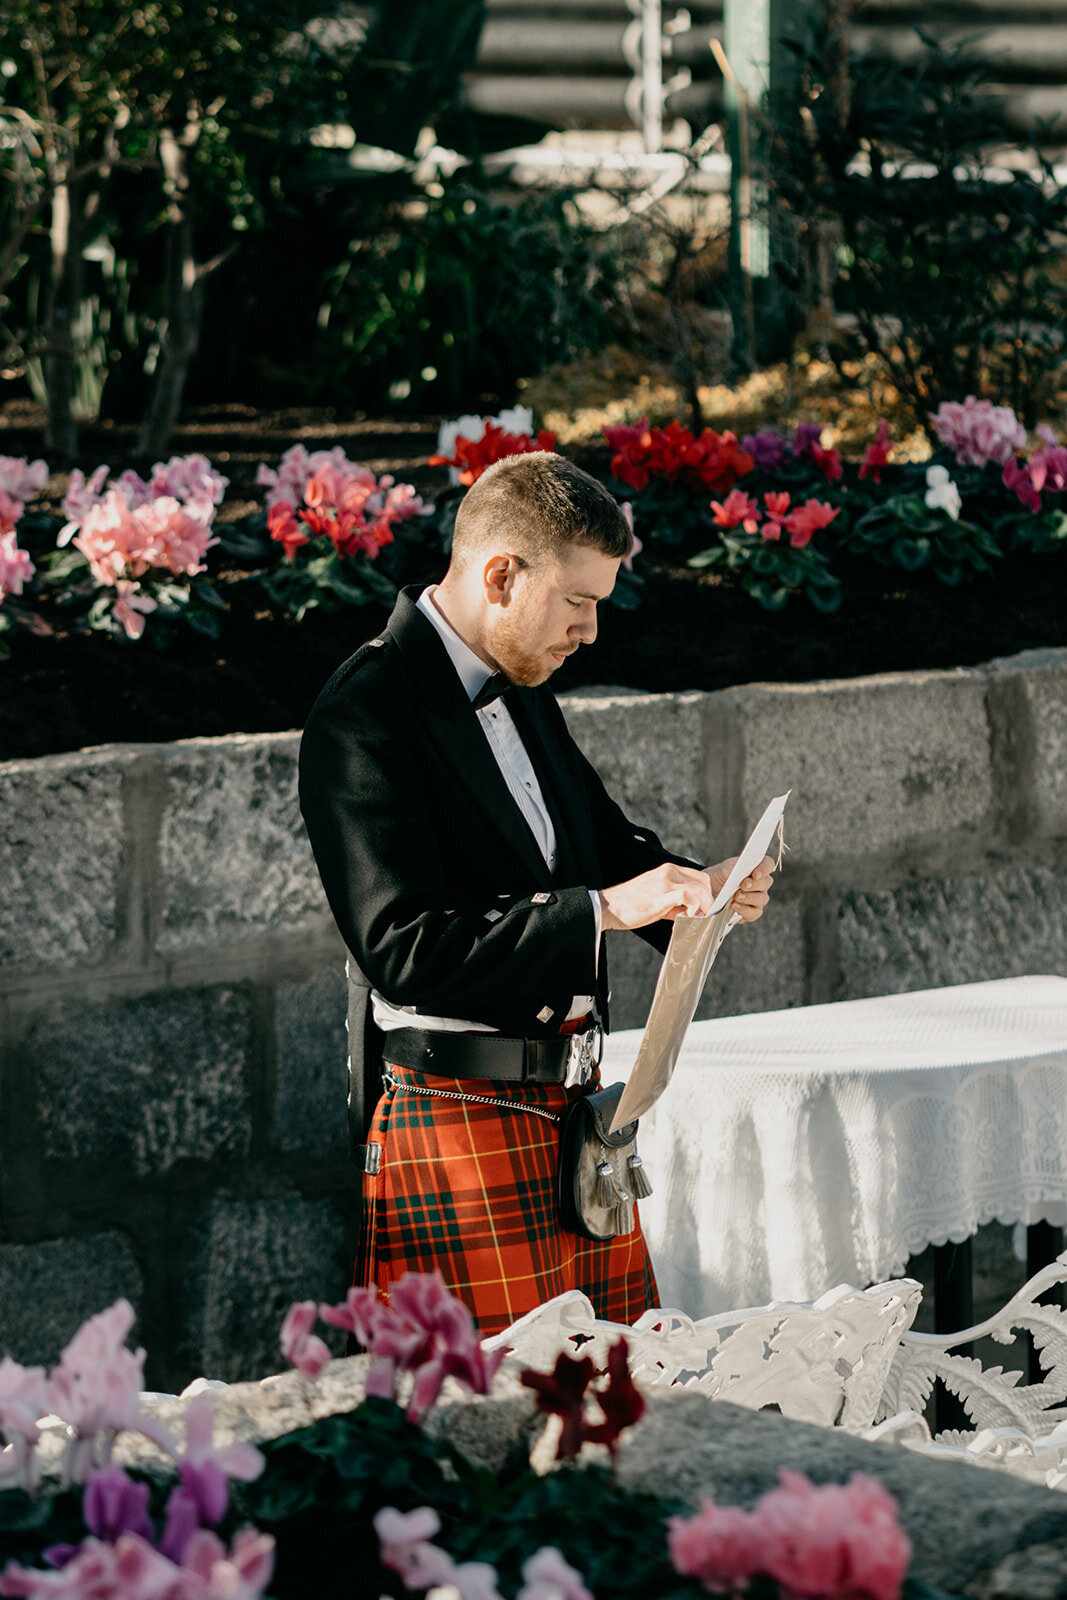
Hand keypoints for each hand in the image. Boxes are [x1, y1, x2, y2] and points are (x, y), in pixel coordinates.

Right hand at [598, 863, 714, 930]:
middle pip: (704, 882)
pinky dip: (693, 908)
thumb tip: (693, 913)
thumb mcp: (658, 899)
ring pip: (699, 889)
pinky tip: (688, 918)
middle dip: (709, 901)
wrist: (608, 907)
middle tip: (706, 916)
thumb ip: (676, 903)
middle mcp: (668, 871)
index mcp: (668, 870)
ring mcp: (664, 881)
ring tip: (698, 919)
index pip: (699, 877)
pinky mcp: (661, 894)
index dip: (707, 893)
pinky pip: (687, 896)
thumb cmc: (630, 905)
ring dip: (704, 906)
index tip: (707, 908)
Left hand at [708, 854, 774, 923]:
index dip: (764, 869)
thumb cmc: (719, 877)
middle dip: (755, 884)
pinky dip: (745, 910)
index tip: (755, 874)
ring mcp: (757, 898)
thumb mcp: (722, 870)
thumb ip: (731, 870)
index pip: (768, 864)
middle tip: (743, 885)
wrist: (709, 892)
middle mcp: (760, 883)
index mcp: (755, 867)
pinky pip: (754, 913)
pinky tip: (735, 906)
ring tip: (736, 897)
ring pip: (762, 899)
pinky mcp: (751, 912)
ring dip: (749, 898)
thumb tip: (736, 873)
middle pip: (766, 882)